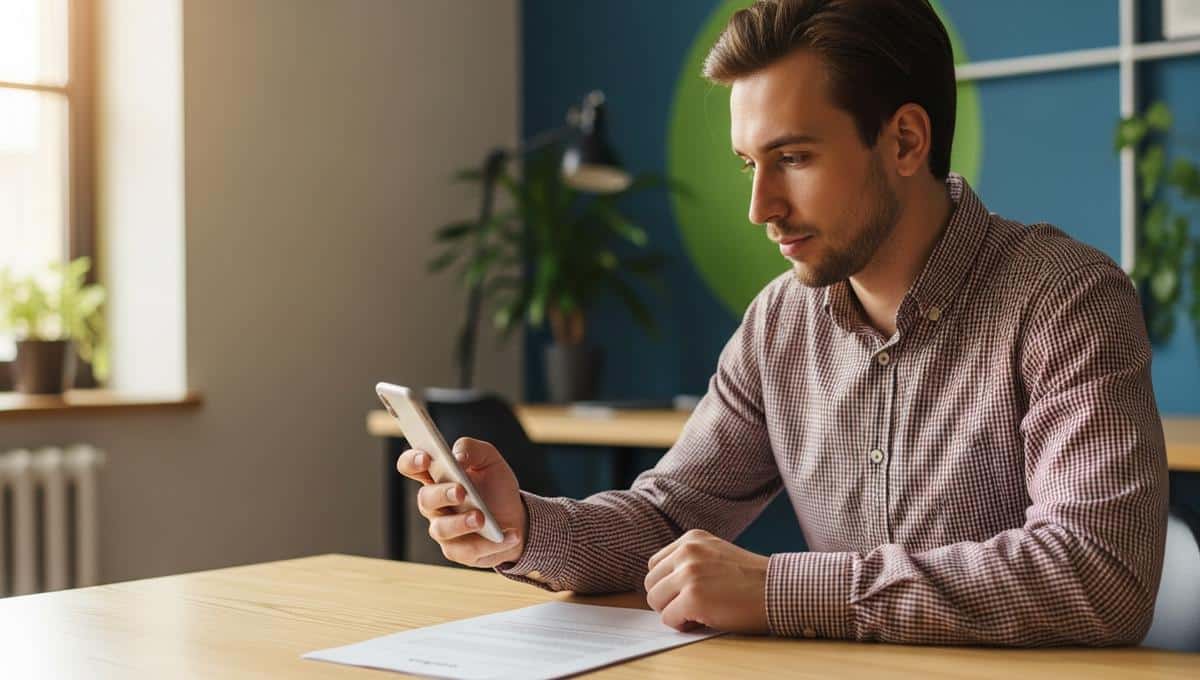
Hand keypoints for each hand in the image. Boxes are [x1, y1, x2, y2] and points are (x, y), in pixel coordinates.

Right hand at [396, 437, 526, 567]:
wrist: (517, 519)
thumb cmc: (496, 488)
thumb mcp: (490, 461)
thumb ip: (472, 449)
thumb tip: (457, 456)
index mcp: (437, 477)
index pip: (411, 466)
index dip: (412, 461)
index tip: (426, 458)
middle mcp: (435, 504)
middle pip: (425, 499)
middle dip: (442, 494)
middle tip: (461, 491)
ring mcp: (444, 529)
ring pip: (441, 529)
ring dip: (461, 523)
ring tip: (482, 518)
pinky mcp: (458, 551)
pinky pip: (468, 550)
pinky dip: (490, 544)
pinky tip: (511, 535)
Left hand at [644, 529, 769, 633]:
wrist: (779, 589)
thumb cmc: (751, 580)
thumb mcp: (716, 555)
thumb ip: (690, 562)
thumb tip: (662, 586)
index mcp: (691, 539)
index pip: (656, 565)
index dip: (668, 584)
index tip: (687, 593)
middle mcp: (687, 551)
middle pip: (651, 583)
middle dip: (667, 599)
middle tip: (691, 606)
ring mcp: (689, 573)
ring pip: (655, 600)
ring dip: (673, 612)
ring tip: (698, 612)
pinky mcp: (692, 597)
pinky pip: (668, 618)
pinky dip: (683, 625)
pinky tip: (704, 619)